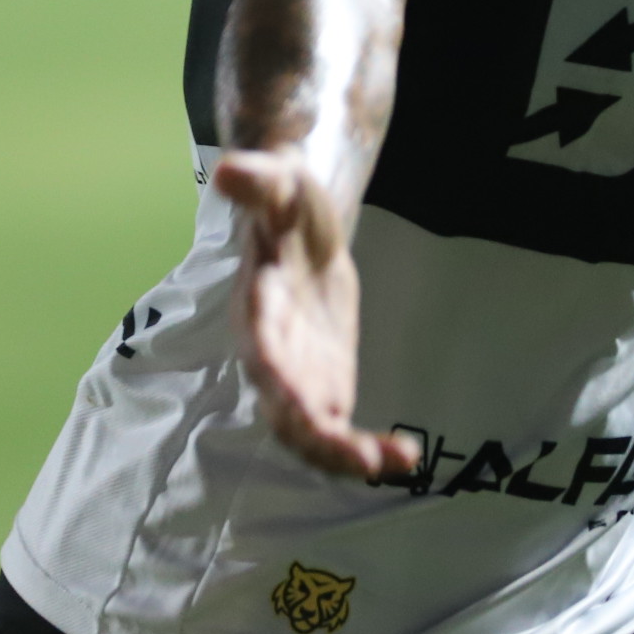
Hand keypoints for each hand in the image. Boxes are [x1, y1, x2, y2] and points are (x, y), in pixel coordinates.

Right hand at [215, 148, 423, 482]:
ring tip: (394, 463)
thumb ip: (257, 182)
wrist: (300, 226)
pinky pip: (339, 432)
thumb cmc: (287, 203)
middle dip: (314, 437)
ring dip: (344, 456)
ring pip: (310, 434)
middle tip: (356, 457)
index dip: (278, 381)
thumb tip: (227, 170)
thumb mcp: (279, 183)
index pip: (263, 351)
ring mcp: (296, 378)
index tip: (300, 407)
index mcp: (258, 311)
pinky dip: (366, 450)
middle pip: (282, 408)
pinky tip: (406, 457)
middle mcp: (270, 355)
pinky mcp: (324, 387)